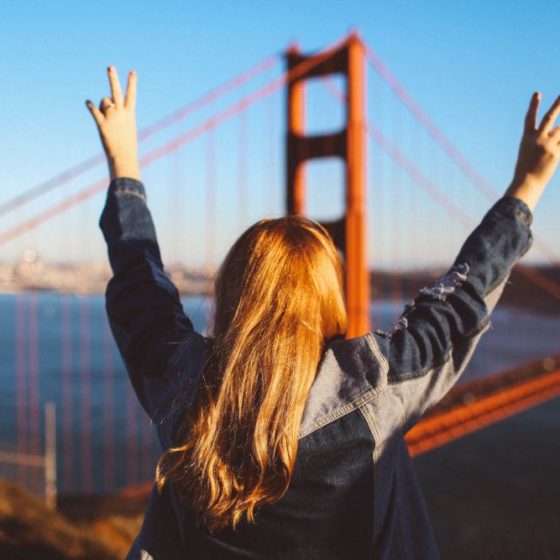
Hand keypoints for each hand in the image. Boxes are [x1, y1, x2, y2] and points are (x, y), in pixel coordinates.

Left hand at [85, 66, 139, 180]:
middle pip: (117, 92)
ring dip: (103, 104)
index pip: (131, 95)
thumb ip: (120, 115)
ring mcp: (111, 118)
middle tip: (110, 67)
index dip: (132, 83)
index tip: (132, 71)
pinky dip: (91, 106)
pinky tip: (87, 103)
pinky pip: (94, 111)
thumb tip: (107, 105)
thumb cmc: (127, 144)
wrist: (123, 157)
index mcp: (130, 114)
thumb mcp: (128, 128)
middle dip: (113, 79)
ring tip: (106, 113)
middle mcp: (121, 113)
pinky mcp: (102, 124)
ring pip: (104, 101)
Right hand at [507, 92, 559, 210]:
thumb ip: (545, 139)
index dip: (534, 105)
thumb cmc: (526, 170)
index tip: (537, 93)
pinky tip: (552, 155)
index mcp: (527, 138)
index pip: (530, 118)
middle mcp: (537, 138)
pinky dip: (559, 146)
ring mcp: (547, 145)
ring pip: (559, 132)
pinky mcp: (556, 153)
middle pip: (550, 117)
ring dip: (558, 137)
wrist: (527, 183)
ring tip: (547, 151)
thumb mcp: (530, 152)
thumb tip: (559, 130)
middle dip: (558, 105)